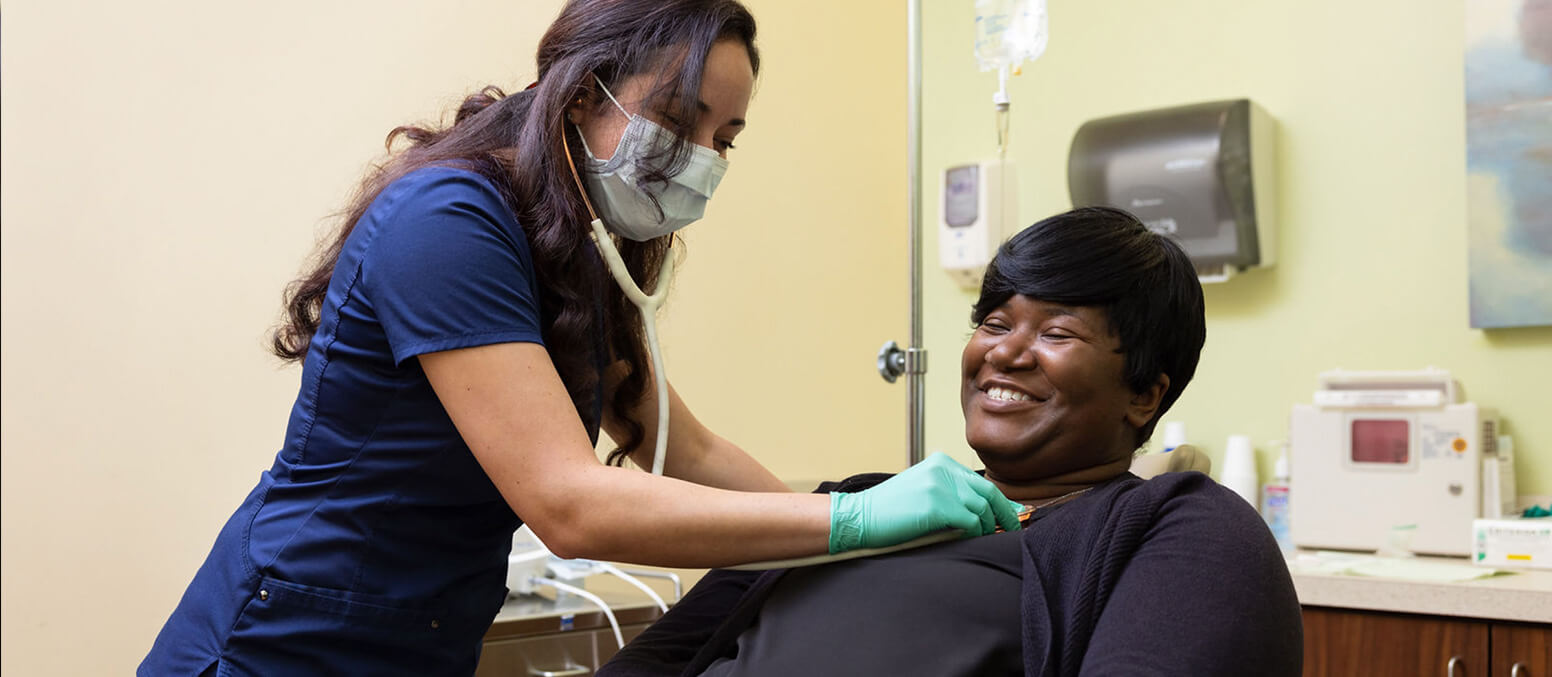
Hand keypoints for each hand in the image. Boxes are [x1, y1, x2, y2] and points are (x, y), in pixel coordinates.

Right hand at [828, 452, 1023, 552]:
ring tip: (984, 538)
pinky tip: (967, 540)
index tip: (1011, 515)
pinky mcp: (936, 505)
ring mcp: (940, 486)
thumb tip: (983, 514)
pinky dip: (973, 533)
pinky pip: (969, 522)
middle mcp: (943, 470)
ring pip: (981, 509)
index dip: (1000, 501)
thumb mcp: (923, 491)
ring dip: (986, 528)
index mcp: (941, 463)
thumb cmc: (890, 511)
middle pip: (988, 493)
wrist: (859, 518)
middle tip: (1011, 530)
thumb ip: (950, 494)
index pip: (980, 482)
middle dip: (1004, 514)